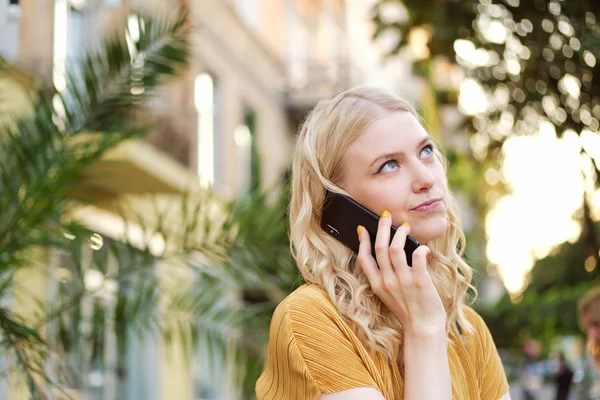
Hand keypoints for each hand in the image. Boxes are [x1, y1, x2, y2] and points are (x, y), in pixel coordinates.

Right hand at [356, 211, 445, 336]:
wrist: (423, 329)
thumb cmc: (409, 311)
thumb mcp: (388, 295)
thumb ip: (386, 276)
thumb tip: (389, 252)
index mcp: (377, 284)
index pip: (364, 258)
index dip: (363, 240)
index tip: (363, 228)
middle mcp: (387, 281)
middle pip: (380, 247)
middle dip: (382, 227)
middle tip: (386, 215)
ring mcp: (403, 281)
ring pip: (396, 248)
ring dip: (400, 233)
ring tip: (405, 227)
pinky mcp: (420, 282)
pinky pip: (418, 257)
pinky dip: (421, 248)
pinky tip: (423, 247)